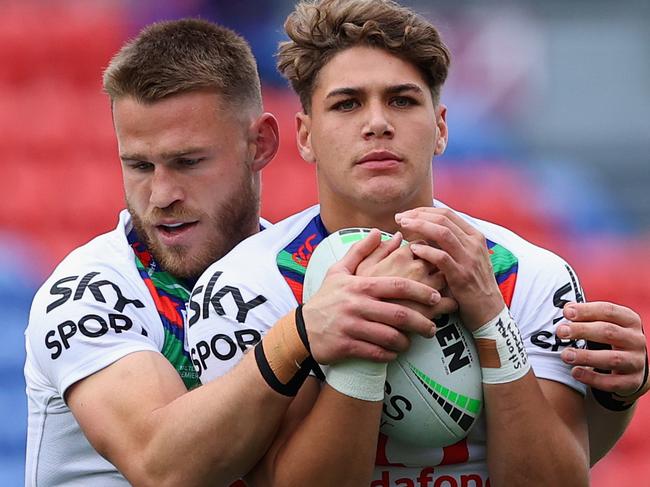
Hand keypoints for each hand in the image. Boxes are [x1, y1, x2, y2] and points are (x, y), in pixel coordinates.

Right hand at [302, 229, 439, 364]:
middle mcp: (357, 305)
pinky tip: (394, 352)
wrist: (302, 328)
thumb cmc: (326, 297)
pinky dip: (390, 355)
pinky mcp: (347, 345)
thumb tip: (379, 230)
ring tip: (414, 341)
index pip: (398, 286)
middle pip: (400, 313)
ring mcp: (352, 326)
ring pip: (390, 336)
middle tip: (433, 328)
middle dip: (422, 322)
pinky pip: (377, 353)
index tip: (436, 297)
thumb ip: (361, 251)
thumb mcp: (339, 271)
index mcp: (361, 285)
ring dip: (407, 341)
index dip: (421, 291)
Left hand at [395, 207, 504, 330]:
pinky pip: (442, 258)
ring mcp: (469, 259)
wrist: (489, 311)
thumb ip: (450, 243)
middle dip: (418, 215)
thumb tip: (425, 228)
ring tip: (403, 227)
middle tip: (399, 218)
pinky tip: (413, 249)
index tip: (406, 214)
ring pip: (443, 233)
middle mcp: (473, 243)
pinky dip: (426, 251)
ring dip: (420, 227)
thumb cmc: (472, 284)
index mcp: (474, 236)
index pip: (447, 213)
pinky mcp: (462, 276)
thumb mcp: (465, 257)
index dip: (424, 211)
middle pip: (443, 219)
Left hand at [557, 301, 648, 397]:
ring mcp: (636, 361)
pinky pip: (613, 382)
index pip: (609, 311)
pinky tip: (575, 372)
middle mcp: (636, 340)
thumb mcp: (604, 323)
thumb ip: (586, 315)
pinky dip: (593, 378)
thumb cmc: (611, 338)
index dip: (586, 310)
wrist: (631, 366)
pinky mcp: (633, 381)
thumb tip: (567, 308)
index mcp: (629, 320)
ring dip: (586, 356)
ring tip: (565, 355)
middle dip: (582, 331)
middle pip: (608, 332)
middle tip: (561, 332)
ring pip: (612, 359)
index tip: (566, 312)